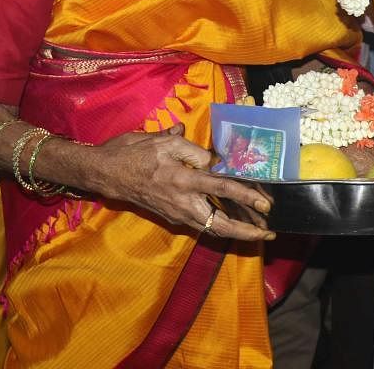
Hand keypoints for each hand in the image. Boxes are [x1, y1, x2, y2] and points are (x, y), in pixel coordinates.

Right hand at [91, 124, 275, 241]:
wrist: (106, 173)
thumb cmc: (132, 153)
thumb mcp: (161, 141)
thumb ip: (191, 148)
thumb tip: (212, 157)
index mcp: (183, 180)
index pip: (222, 188)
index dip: (246, 196)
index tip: (266, 204)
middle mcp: (182, 202)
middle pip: (220, 224)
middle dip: (246, 232)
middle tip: (268, 233)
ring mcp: (176, 213)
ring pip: (212, 227)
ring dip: (235, 230)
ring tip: (256, 229)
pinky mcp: (171, 216)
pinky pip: (201, 223)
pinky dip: (219, 224)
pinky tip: (232, 220)